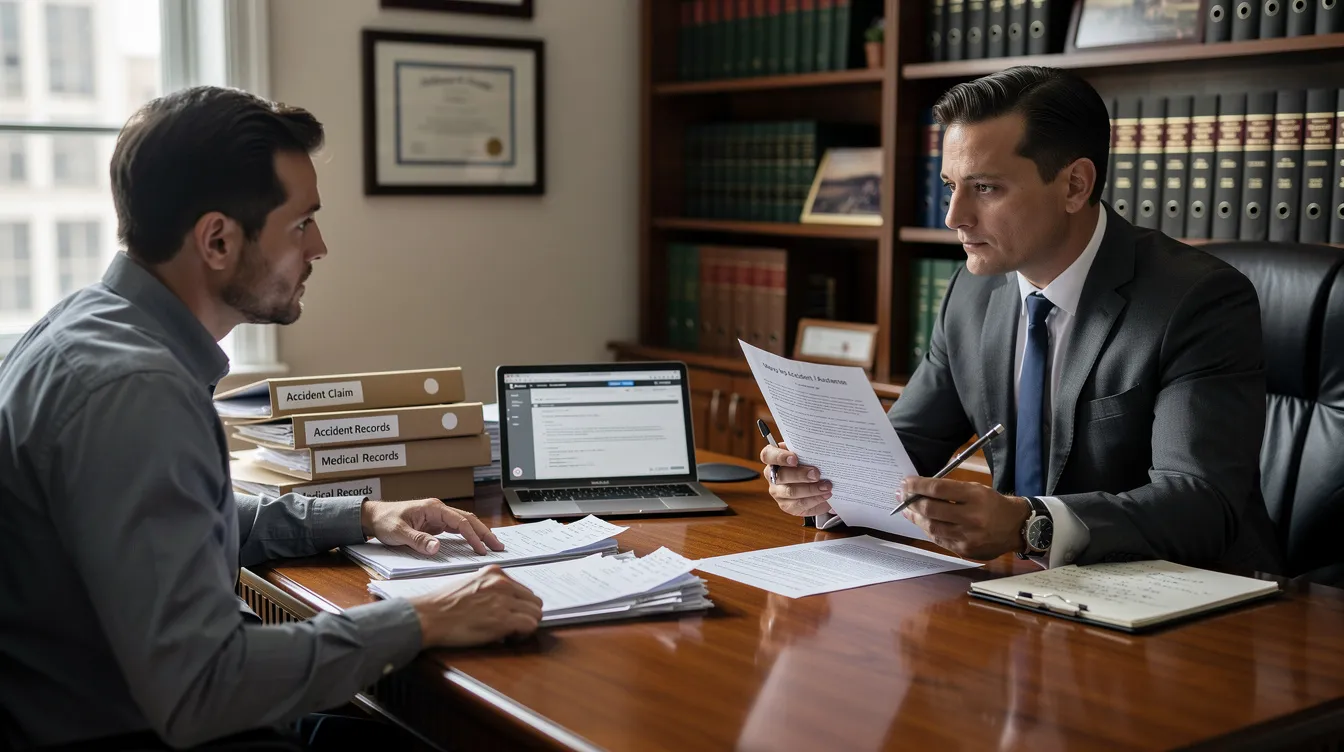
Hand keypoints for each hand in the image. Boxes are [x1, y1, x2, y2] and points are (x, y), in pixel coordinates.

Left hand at [360, 499, 503, 555]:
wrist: (374, 517)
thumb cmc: (385, 521)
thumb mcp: (399, 533)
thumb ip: (418, 540)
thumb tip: (438, 548)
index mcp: (433, 508)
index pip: (460, 521)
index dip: (473, 535)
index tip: (481, 549)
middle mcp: (439, 510)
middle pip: (468, 520)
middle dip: (484, 533)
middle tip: (498, 546)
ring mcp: (438, 517)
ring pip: (464, 524)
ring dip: (478, 534)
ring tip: (492, 546)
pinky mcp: (435, 524)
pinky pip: (456, 530)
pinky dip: (468, 536)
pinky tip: (475, 544)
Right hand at [408, 565, 543, 646]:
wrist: (429, 616)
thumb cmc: (443, 605)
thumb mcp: (470, 584)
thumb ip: (489, 588)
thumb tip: (503, 601)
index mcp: (495, 573)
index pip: (524, 590)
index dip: (519, 606)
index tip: (509, 615)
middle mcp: (503, 583)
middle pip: (534, 601)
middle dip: (526, 615)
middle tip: (511, 627)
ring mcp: (504, 601)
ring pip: (536, 613)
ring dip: (526, 625)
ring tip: (509, 633)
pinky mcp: (503, 619)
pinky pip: (530, 625)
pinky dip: (523, 634)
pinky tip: (508, 638)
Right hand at [760, 442, 833, 516]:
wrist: (814, 483)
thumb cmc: (807, 464)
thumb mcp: (805, 454)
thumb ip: (806, 451)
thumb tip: (818, 450)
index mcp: (773, 458)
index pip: (768, 455)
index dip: (780, 457)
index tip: (794, 459)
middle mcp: (772, 476)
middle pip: (781, 476)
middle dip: (801, 475)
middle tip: (816, 474)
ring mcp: (778, 492)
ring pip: (791, 492)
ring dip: (811, 489)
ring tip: (826, 486)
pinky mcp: (786, 505)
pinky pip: (800, 504)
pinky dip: (815, 500)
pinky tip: (825, 495)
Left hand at [898, 477, 1029, 559]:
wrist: (1016, 527)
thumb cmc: (993, 504)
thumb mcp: (975, 489)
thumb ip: (949, 490)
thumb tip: (919, 490)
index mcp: (976, 497)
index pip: (938, 489)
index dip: (917, 485)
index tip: (905, 482)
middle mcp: (972, 518)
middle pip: (931, 509)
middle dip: (912, 502)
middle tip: (901, 496)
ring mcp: (968, 537)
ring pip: (932, 527)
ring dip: (916, 517)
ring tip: (908, 510)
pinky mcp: (965, 550)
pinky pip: (939, 540)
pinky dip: (928, 530)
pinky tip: (922, 522)